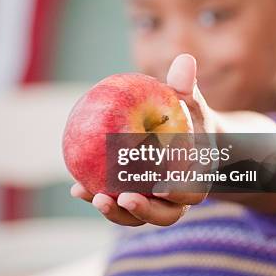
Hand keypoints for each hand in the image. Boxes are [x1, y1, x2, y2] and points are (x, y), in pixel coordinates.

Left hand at [70, 54, 215, 226]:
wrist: (188, 138)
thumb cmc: (189, 117)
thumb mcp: (189, 101)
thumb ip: (186, 86)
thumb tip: (184, 59)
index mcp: (198, 176)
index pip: (192, 190)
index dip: (178, 192)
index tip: (160, 187)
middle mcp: (179, 196)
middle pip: (166, 214)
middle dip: (144, 211)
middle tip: (123, 198)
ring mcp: (157, 202)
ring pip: (140, 216)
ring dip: (117, 213)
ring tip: (95, 198)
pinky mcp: (136, 200)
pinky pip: (118, 203)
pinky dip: (99, 197)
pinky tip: (78, 188)